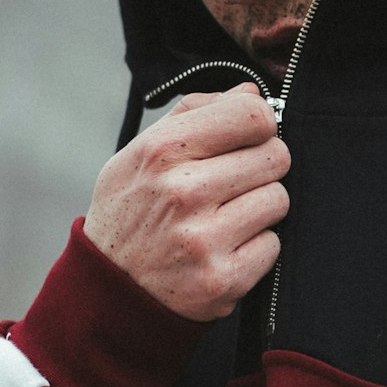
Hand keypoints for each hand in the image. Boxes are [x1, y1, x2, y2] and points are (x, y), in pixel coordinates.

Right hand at [83, 84, 290, 321]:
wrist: (107, 293)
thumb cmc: (130, 212)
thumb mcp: (140, 153)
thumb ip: (195, 113)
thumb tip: (252, 93)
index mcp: (162, 151)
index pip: (252, 115)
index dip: (261, 124)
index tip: (250, 137)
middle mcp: (183, 192)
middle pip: (276, 156)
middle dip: (261, 167)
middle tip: (233, 183)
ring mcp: (204, 239)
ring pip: (279, 199)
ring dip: (260, 207)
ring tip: (226, 216)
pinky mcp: (223, 279)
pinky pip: (273, 245)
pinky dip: (255, 247)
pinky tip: (224, 248)